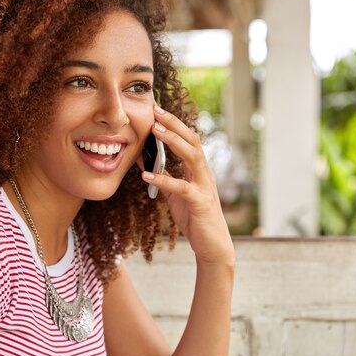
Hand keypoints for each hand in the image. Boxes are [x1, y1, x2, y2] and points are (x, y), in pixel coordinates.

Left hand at [140, 104, 233, 265]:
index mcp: (198, 169)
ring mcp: (204, 186)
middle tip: (155, 109)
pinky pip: (181, 188)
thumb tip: (144, 161)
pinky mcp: (200, 202)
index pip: (188, 139)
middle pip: (192, 140)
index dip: (173, 124)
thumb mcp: (174, 194)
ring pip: (192, 156)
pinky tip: (146, 176)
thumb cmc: (194, 218)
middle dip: (174, 123)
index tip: (156, 110)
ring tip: (154, 130)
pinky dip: (163, 180)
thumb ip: (163, 177)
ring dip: (173, 141)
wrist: (212, 246)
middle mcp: (204, 173)